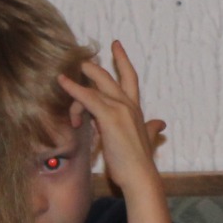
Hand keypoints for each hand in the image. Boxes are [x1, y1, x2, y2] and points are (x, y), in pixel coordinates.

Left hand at [57, 41, 175, 222]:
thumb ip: (152, 129)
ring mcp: (120, 109)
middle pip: (111, 77)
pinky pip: (88, 97)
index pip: (129, 78)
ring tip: (62, 77)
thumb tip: (160, 123)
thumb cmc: (139, 163)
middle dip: (96, 66)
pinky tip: (62, 82)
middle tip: (83, 58)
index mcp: (136, 110)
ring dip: (78, 82)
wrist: (140, 176)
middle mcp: (129, 105)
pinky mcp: (109, 116)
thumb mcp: (147, 140)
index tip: (116, 46)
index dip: (122, 60)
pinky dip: (74, 88)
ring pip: (96, 86)